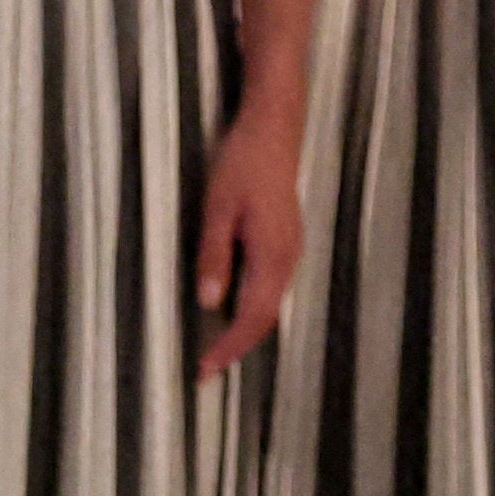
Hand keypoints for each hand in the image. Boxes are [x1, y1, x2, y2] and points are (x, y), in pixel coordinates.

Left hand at [190, 102, 304, 377]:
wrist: (275, 125)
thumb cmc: (242, 163)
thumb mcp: (217, 208)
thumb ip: (215, 255)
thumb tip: (209, 302)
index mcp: (272, 254)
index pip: (252, 317)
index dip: (228, 347)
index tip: (203, 370)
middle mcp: (288, 257)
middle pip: (266, 317)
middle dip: (237, 346)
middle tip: (206, 369)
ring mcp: (292, 247)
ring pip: (271, 303)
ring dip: (246, 329)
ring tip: (217, 347)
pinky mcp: (287, 238)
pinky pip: (273, 287)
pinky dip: (254, 309)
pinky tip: (235, 310)